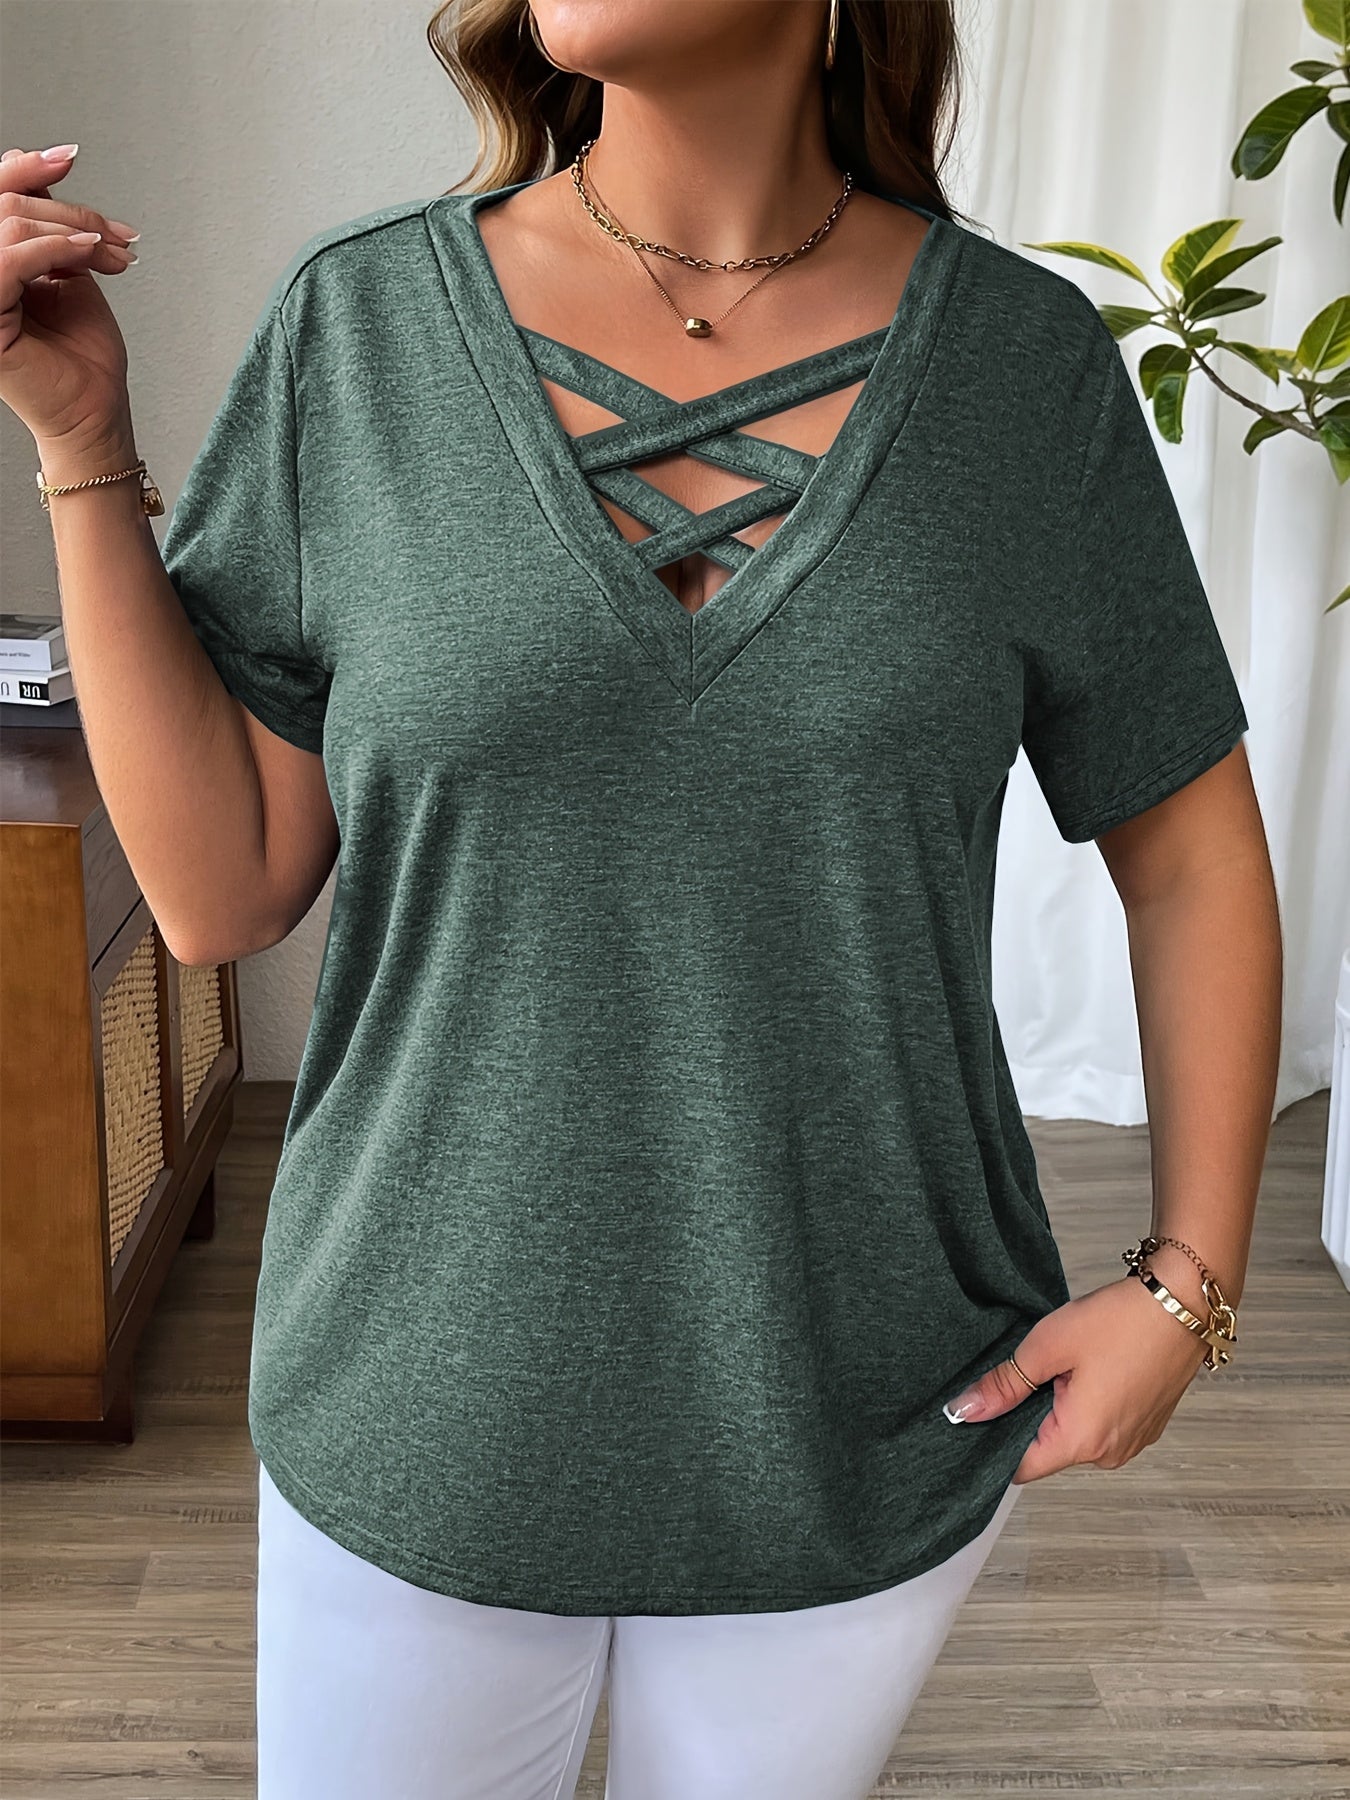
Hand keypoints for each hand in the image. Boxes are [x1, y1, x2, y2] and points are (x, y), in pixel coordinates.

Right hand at [0, 143, 140, 454]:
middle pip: (3, 204)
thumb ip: (52, 227)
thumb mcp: (69, 273)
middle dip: (69, 211)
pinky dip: (56, 249)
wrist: (96, 414)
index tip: (69, 159)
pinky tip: (91, 255)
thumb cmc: (84, 359)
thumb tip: (48, 166)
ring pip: (8, 225)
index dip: (27, 169)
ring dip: (72, 231)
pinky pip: (10, 260)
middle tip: (116, 235)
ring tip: (111, 252)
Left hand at [942, 1267, 1211, 1482]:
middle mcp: (1110, 1453)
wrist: (1184, 1302)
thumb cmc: (1121, 1321)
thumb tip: (964, 1411)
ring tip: (1058, 1367)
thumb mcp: (1048, 1347)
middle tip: (1020, 1376)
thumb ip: (1004, 1385)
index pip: (1021, 1468)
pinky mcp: (1145, 1425)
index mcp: (1083, 1440)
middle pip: (1047, 1451)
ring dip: (1057, 1409)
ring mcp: (1132, 1441)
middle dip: (1026, 1418)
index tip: (977, 1419)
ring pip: (1073, 1436)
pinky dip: (1084, 1405)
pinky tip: (1085, 1370)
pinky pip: (1100, 1426)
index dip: (993, 1446)